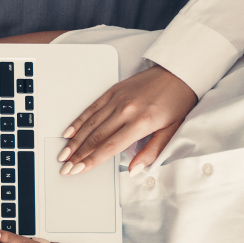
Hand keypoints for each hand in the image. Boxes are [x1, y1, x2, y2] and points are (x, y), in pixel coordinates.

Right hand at [58, 65, 195, 175]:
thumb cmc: (178, 101)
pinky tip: (69, 132)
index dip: (90, 161)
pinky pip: (91, 108)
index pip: (109, 147)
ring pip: (90, 124)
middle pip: (95, 137)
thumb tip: (135, 170)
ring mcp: (117, 99)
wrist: (179, 72)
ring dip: (75, 141)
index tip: (78, 170)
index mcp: (140, 123)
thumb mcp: (172, 130)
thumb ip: (152, 152)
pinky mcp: (113, 91)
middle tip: (65, 167)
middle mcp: (125, 110)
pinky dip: (79, 121)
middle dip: (77, 155)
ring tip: (63, 154)